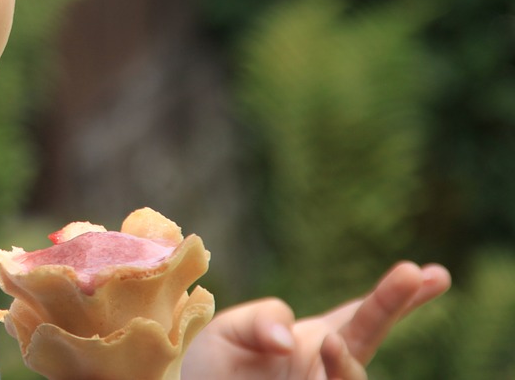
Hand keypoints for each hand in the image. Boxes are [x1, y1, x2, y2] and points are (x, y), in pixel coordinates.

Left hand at [181, 261, 449, 379]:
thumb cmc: (210, 367)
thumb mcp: (229, 330)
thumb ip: (261, 320)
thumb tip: (292, 340)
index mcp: (314, 341)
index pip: (361, 316)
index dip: (397, 296)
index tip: (433, 273)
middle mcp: (326, 369)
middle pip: (369, 336)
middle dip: (392, 305)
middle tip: (414, 273)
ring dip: (348, 366)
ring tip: (332, 344)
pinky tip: (330, 356)